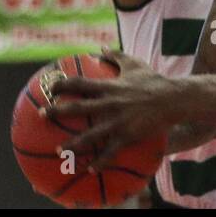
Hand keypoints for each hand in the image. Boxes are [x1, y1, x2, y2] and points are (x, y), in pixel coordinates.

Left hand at [46, 48, 184, 169]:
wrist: (175, 98)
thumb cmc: (154, 80)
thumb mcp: (135, 64)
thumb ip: (117, 56)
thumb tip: (102, 47)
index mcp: (110, 86)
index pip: (81, 83)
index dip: (63, 85)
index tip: (49, 88)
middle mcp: (111, 103)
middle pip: (78, 108)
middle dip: (57, 111)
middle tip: (41, 115)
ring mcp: (119, 120)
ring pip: (91, 134)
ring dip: (73, 143)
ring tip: (59, 149)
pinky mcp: (128, 134)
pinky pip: (111, 151)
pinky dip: (100, 161)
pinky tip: (90, 170)